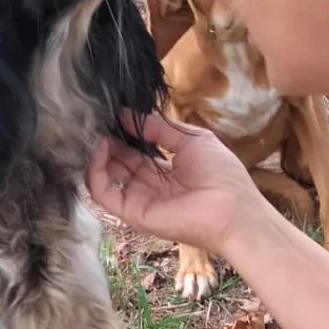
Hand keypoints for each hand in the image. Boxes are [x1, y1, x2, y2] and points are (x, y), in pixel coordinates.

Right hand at [87, 111, 263, 254]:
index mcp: (164, 171)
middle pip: (116, 163)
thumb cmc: (221, 174)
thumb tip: (127, 115)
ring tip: (96, 131)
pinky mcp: (132, 213)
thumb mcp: (191, 139)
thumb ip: (160, 128)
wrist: (233, 209)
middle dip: (106, 141)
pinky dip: (95, 170)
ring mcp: (138, 200)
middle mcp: (148, 186)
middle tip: (97, 120)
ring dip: (97, 153)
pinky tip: (100, 147)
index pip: (133, 152)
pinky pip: (103, 193)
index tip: (111, 115)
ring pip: (105, 177)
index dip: (121, 134)